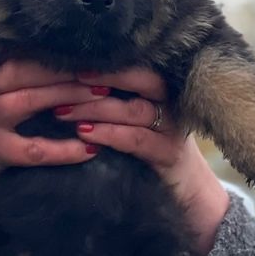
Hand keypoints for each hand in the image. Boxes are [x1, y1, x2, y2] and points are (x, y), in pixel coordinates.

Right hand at [0, 59, 104, 255]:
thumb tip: (86, 67)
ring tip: (104, 100)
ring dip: (68, 98)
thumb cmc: (4, 133)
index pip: (30, 56)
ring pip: (30, 102)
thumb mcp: (16, 101)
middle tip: (107, 75)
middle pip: (30, 72)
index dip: (63, 55)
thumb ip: (40, 85)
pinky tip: (90, 150)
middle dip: (70, 72)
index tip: (97, 56)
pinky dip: (64, 150)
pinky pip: (34, 150)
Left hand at [52, 67, 229, 255]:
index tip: (73, 60)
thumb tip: (70, 87)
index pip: (136, 66)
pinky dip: (108, 134)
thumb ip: (115, 103)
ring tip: (63, 111)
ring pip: (133, 110)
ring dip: (94, 108)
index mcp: (163, 91)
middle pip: (139, 80)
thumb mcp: (135, 124)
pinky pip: (136, 139)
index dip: (106, 63)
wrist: (191, 195)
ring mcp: (172, 129)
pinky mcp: (169, 155)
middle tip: (65, 79)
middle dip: (100, 78)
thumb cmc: (152, 154)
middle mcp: (171, 104)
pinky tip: (84, 134)